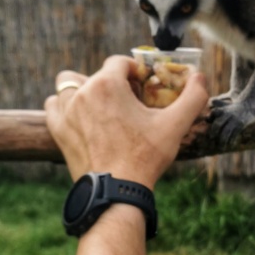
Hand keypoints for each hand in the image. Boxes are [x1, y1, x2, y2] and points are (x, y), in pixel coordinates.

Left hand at [44, 56, 208, 187]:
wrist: (116, 192)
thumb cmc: (145, 157)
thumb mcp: (175, 126)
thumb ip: (193, 97)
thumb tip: (200, 77)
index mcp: (107, 84)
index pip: (119, 62)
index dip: (134, 71)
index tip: (144, 86)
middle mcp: (82, 92)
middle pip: (97, 74)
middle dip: (114, 82)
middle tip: (130, 102)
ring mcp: (66, 111)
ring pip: (70, 84)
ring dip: (84, 89)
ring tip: (102, 107)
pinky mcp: (58, 130)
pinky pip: (54, 104)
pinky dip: (65, 106)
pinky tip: (81, 117)